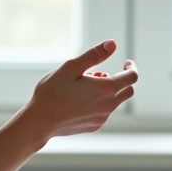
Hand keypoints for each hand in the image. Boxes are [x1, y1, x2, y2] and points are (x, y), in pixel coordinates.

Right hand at [22, 40, 136, 139]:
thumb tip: (112, 44)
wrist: (40, 122)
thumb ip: (94, 55)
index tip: (126, 62)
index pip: (131, 77)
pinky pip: (104, 112)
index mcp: (105, 88)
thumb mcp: (71, 67)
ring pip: (115, 102)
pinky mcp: (94, 126)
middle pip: (128, 91)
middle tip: (105, 73)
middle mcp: (108, 105)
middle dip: (123, 80)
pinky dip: (100, 103)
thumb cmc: (52, 92)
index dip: (131, 68)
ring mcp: (102, 118)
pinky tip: (81, 99)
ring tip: (86, 84)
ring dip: (108, 91)